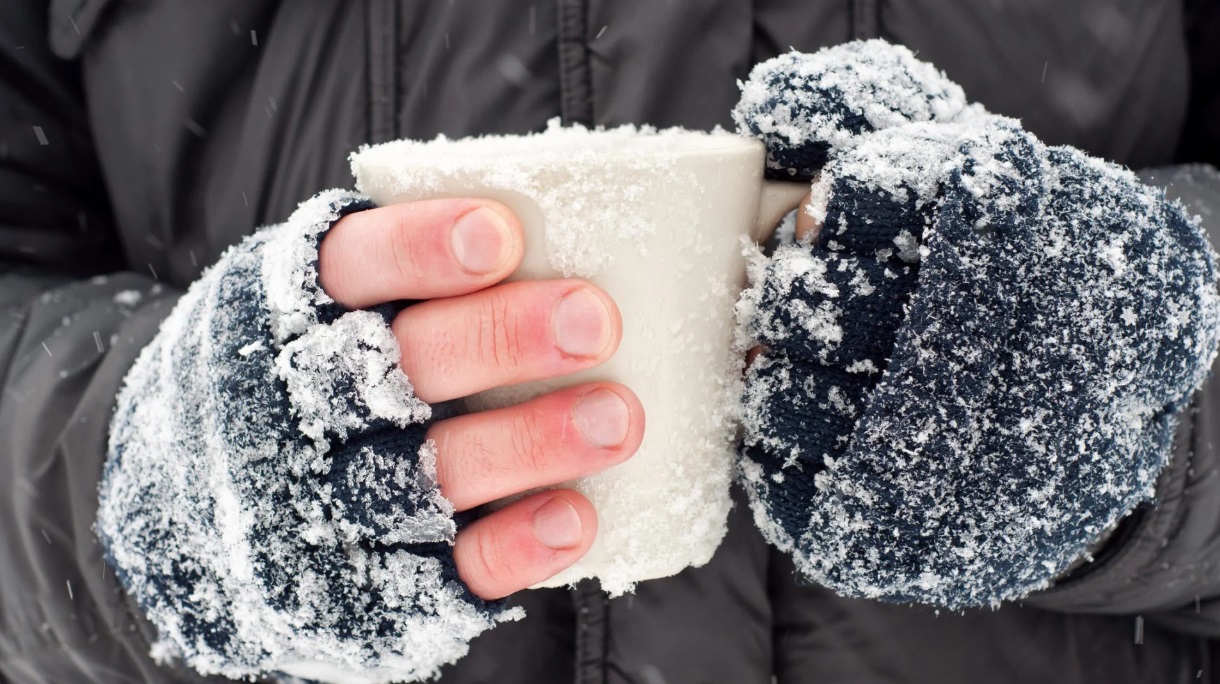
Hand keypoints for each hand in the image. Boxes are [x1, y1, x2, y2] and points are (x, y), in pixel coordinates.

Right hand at [318, 199, 643, 599]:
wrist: (210, 523)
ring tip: (618, 418)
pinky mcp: (375, 581)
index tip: (501, 235)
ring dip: (530, 442)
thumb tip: (563, 225)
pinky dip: (513, 544)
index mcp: (293, 314)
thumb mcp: (326, 305)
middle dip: (501, 339)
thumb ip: (414, 273)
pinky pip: (447, 567)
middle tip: (595, 321)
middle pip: (402, 367)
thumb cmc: (318, 373)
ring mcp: (333, 500)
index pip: (349, 268)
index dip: (419, 249)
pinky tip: (575, 516)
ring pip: (433, 470)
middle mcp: (304, 405)